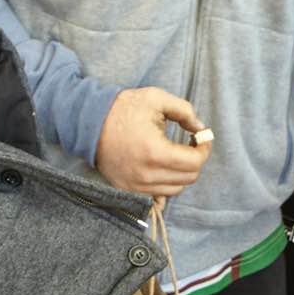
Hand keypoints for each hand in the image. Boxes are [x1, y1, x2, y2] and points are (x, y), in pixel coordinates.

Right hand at [96, 87, 210, 196]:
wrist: (88, 123)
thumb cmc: (123, 108)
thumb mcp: (156, 98)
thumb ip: (185, 111)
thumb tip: (201, 129)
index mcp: (155, 152)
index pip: (195, 162)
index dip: (204, 149)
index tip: (201, 137)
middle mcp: (147, 175)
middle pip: (189, 178)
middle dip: (195, 160)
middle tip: (190, 144)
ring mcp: (137, 186)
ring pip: (176, 189)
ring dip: (182, 173)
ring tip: (175, 154)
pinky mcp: (129, 190)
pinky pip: (159, 196)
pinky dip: (166, 184)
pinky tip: (163, 167)